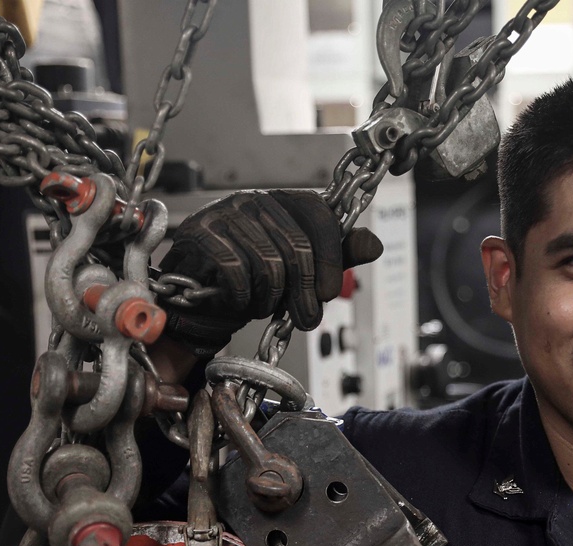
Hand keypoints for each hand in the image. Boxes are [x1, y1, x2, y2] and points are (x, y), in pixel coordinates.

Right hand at [158, 189, 382, 356]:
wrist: (203, 292)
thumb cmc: (254, 276)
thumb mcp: (303, 268)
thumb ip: (336, 255)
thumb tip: (374, 245)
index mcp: (285, 201)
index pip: (320, 214)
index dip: (330, 257)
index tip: (329, 292)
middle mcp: (256, 200)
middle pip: (296, 245)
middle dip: (305, 291)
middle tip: (307, 318)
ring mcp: (225, 212)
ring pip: (267, 262)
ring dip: (271, 298)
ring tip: (266, 306)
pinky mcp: (199, 233)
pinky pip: (234, 271)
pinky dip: (243, 296)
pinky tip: (242, 302)